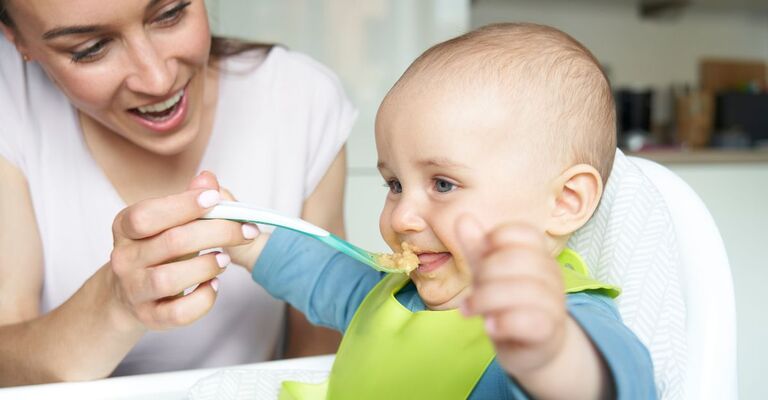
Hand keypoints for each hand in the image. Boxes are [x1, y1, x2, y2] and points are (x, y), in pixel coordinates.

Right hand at [108, 174, 258, 330]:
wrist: (129, 296)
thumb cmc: (157, 251)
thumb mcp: (168, 222)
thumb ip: (189, 200)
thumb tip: (208, 179)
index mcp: (125, 227)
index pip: (147, 214)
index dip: (183, 205)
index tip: (215, 198)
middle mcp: (124, 258)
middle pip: (172, 243)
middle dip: (217, 233)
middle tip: (245, 231)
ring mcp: (134, 290)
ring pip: (170, 279)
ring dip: (206, 267)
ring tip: (224, 260)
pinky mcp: (149, 316)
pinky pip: (178, 313)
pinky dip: (203, 299)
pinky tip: (213, 285)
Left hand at [455, 215, 567, 376]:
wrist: (531, 348)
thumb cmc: (508, 304)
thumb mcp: (488, 273)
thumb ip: (476, 248)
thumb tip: (462, 217)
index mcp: (538, 254)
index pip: (523, 233)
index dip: (497, 238)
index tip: (481, 254)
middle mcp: (551, 274)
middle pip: (517, 259)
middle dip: (485, 273)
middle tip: (471, 290)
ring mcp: (553, 302)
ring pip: (522, 290)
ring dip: (486, 299)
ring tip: (468, 310)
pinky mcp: (549, 330)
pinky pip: (530, 320)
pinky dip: (504, 322)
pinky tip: (490, 326)